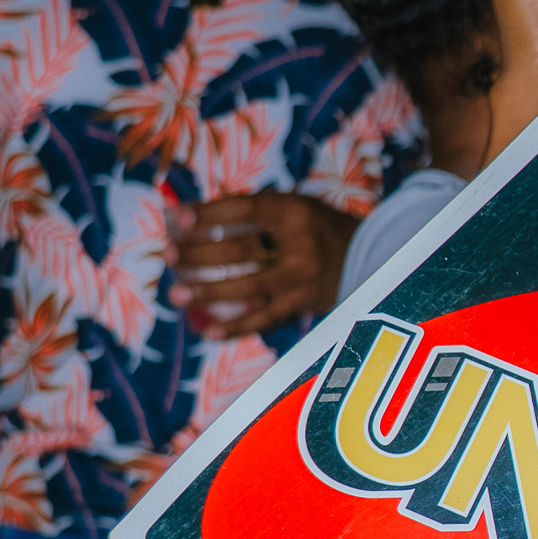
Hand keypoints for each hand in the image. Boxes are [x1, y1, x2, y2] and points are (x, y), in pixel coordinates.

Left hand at [167, 190, 357, 333]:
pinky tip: (207, 331)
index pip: (245, 210)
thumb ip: (256, 211)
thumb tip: (196, 218)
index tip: (178, 219)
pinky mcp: (302, 305)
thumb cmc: (320, 228)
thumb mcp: (296, 207)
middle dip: (199, 254)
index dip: (209, 214)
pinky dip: (235, 327)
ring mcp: (302, 279)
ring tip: (176, 294)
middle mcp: (300, 245)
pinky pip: (264, 319)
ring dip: (208, 292)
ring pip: (248, 286)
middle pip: (241, 249)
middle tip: (168, 256)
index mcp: (296, 212)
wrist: (369, 257)